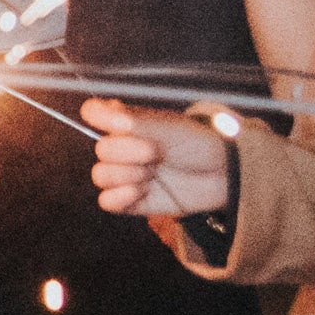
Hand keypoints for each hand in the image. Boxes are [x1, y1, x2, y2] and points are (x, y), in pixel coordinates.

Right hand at [81, 98, 237, 223]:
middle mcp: (121, 147)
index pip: (92, 112)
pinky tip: (142, 191)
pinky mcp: (129, 200)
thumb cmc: (197, 144)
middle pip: (100, 151)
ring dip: (128, 176)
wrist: (222, 175)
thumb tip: (95, 112)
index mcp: (126, 122)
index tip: (125, 126)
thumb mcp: (167, 127)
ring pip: (101, 176)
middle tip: (156, 154)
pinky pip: (106, 202)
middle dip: (129, 154)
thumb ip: (131, 120)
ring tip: (153, 174)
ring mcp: (124, 174)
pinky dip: (121, 197)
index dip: (101, 120)